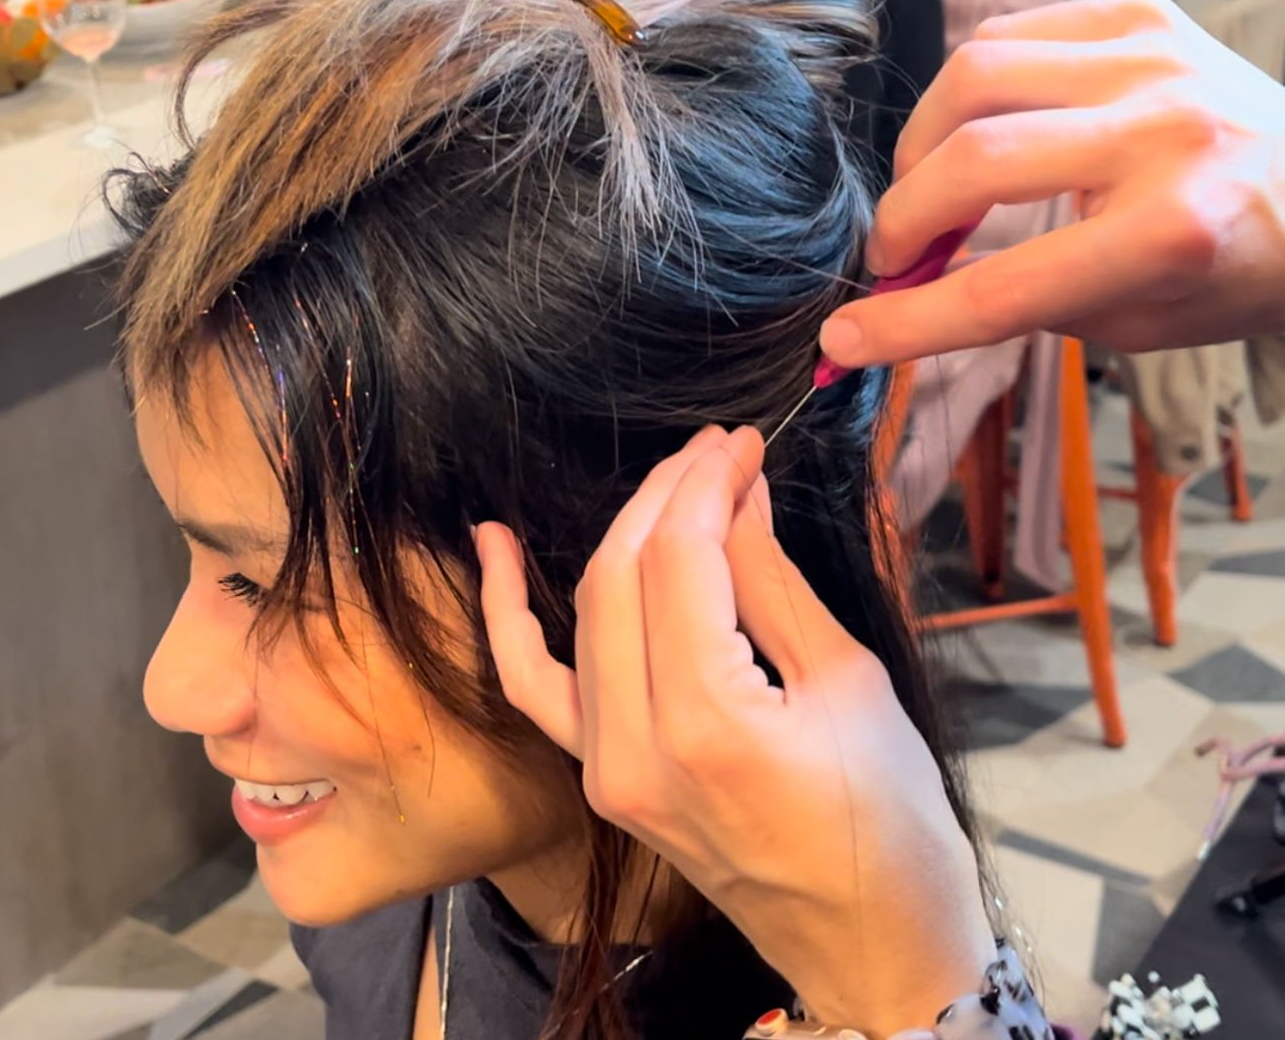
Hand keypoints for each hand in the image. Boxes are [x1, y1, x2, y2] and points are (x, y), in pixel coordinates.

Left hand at [475, 427, 993, 1037]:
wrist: (870, 943)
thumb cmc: (891, 824)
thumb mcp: (849, 683)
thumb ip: (774, 583)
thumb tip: (738, 499)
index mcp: (707, 723)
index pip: (680, 561)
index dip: (709, 486)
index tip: (744, 444)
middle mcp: (633, 748)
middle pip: (622, 576)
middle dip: (668, 496)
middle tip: (720, 453)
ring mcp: (604, 771)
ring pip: (585, 615)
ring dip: (625, 536)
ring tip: (672, 483)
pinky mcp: (601, 780)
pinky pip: (534, 686)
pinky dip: (510, 615)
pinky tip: (496, 548)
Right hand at [820, 0, 1284, 366]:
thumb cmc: (1224, 272)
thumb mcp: (1126, 321)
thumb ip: (1015, 301)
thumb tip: (899, 294)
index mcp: (1172, 232)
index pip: (1002, 288)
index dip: (909, 322)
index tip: (846, 338)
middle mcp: (1164, 133)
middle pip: (975, 162)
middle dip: (903, 221)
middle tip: (895, 257)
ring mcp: (1152, 59)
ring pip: (975, 75)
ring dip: (922, 145)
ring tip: (929, 188)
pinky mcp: (1140, 15)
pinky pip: (1008, 35)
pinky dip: (966, 92)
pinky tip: (973, 131)